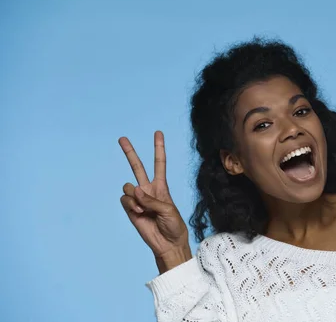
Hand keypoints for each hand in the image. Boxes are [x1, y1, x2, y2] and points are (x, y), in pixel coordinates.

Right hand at [119, 131, 190, 271]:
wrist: (168, 243)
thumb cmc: (174, 225)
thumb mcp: (168, 210)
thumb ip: (152, 199)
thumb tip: (136, 190)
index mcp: (161, 186)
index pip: (159, 163)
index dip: (158, 148)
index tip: (158, 133)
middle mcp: (148, 189)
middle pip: (137, 167)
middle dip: (129, 152)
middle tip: (122, 138)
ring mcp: (138, 199)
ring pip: (128, 186)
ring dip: (135, 197)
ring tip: (145, 210)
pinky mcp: (130, 209)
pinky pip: (125, 200)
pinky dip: (131, 206)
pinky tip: (140, 214)